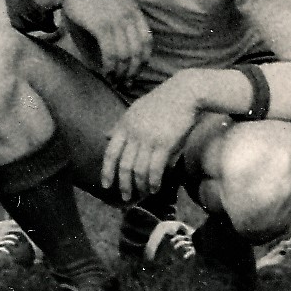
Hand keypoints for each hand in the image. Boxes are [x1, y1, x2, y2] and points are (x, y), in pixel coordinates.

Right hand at [49, 0, 150, 84]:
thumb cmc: (86, 4)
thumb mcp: (108, 14)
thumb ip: (118, 33)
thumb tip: (124, 60)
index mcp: (134, 10)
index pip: (147, 41)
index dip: (143, 60)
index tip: (134, 72)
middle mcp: (129, 14)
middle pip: (138, 50)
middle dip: (132, 70)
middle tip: (124, 82)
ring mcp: (117, 19)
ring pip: (126, 55)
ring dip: (120, 72)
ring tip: (114, 80)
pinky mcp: (102, 25)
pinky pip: (112, 53)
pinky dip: (110, 67)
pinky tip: (106, 73)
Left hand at [101, 82, 198, 200]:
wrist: (185, 92)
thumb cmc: (161, 102)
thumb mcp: (135, 109)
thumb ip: (120, 124)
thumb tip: (106, 136)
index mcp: (125, 125)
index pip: (110, 153)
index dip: (106, 171)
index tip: (106, 185)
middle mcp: (134, 133)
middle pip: (124, 165)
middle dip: (123, 184)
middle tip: (125, 197)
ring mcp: (149, 139)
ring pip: (139, 170)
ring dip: (139, 186)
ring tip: (143, 194)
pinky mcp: (165, 144)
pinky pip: (155, 169)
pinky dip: (153, 182)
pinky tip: (155, 188)